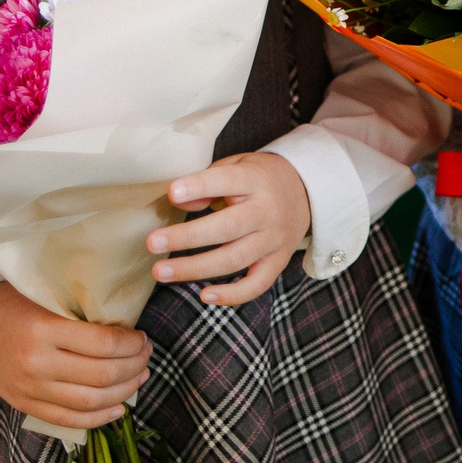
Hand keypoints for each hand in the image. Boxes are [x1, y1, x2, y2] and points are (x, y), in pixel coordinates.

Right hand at [0, 283, 148, 430]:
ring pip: (90, 401)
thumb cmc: (10, 301)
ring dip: (125, 391)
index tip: (141, 336)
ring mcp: (29, 388)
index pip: (105, 344)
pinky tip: (118, 408)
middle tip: (147, 354)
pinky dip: (98, 418)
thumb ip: (80, 316)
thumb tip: (128, 330)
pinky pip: (68, 419)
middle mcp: (37, 363)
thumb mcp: (46, 298)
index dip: (133, 343)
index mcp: (44, 330)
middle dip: (136, 366)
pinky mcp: (23, 403)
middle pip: (103, 375)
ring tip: (140, 376)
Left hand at [149, 151, 311, 306]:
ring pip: (236, 258)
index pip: (227, 181)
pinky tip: (205, 296)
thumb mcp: (237, 166)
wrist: (308, 191)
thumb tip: (179, 202)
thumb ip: (209, 180)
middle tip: (153, 243)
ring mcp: (275, 239)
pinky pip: (258, 284)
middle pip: (228, 227)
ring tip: (162, 272)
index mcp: (257, 180)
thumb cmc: (259, 178)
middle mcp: (268, 211)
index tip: (172, 193)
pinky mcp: (279, 261)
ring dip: (196, 268)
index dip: (200, 187)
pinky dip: (233, 295)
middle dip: (188, 237)